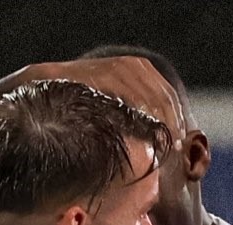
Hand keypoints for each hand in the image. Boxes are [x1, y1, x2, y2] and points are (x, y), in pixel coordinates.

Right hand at [25, 56, 182, 133]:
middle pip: (165, 99)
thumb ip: (142, 113)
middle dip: (172, 126)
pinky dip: (140, 119)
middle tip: (174, 151)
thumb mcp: (120, 104)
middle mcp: (136, 65)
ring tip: (161, 148)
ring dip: (159, 126)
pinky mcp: (108, 73)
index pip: (170, 97)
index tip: (180, 145)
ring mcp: (122, 67)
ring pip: (152, 100)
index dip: (177, 122)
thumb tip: (168, 138)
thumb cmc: (88, 101)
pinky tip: (142, 137)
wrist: (52, 85)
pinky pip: (131, 99)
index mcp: (143, 69)